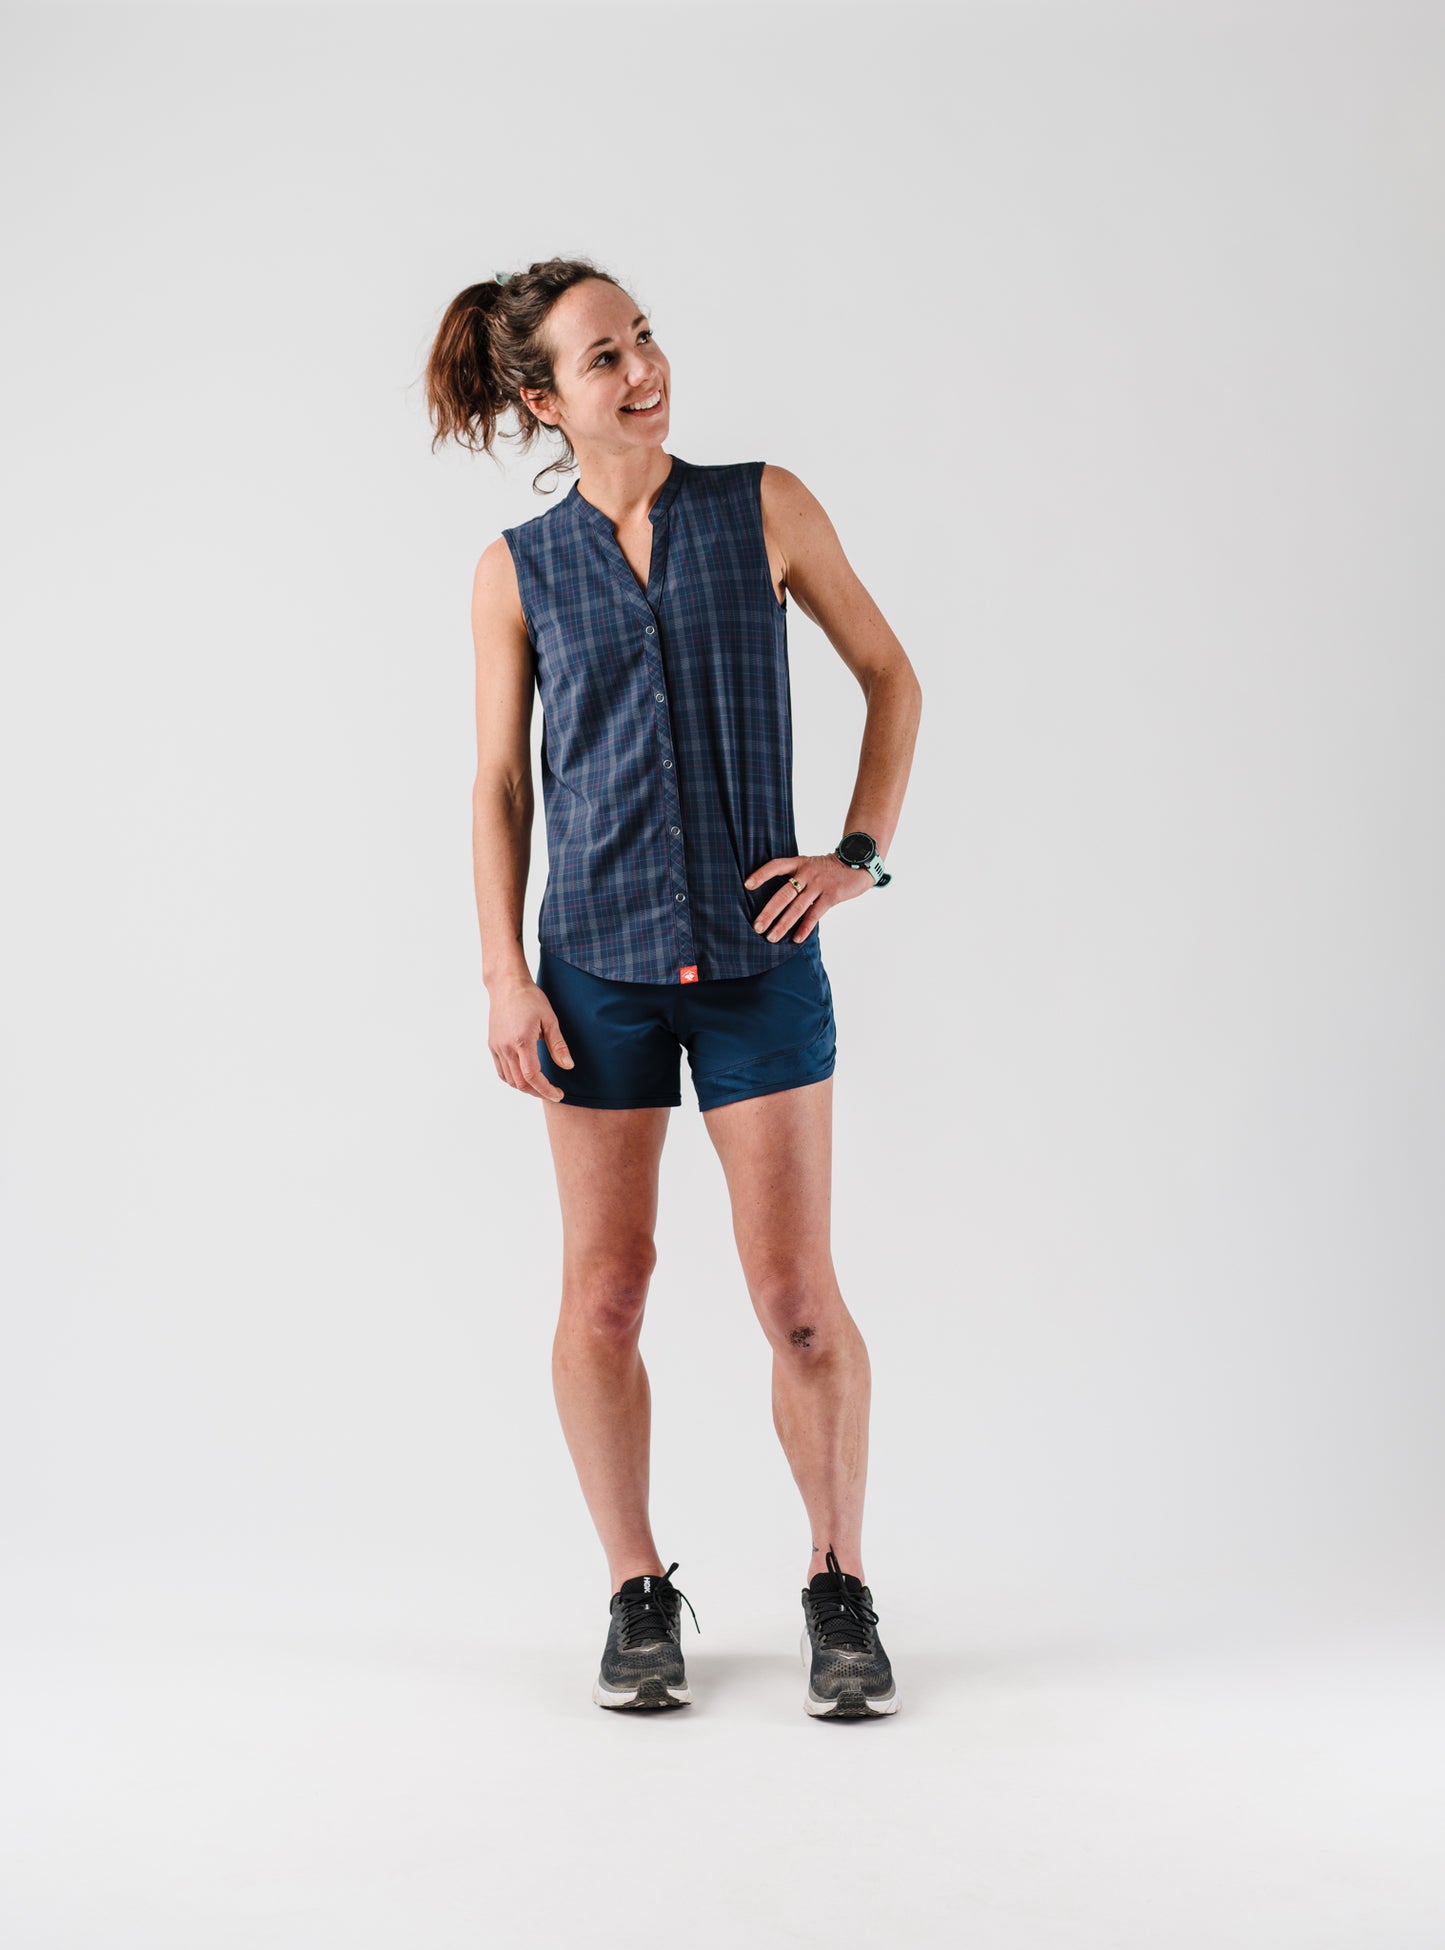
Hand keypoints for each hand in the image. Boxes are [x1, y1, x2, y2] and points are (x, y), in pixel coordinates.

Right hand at [488, 974, 574, 1100]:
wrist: (507, 985)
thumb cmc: (530, 998)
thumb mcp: (550, 1020)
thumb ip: (558, 1045)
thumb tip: (568, 1066)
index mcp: (521, 1041)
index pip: (532, 1076)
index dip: (546, 1089)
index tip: (558, 1094)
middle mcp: (506, 1047)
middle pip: (520, 1083)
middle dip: (538, 1092)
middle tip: (553, 1092)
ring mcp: (497, 1047)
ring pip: (509, 1080)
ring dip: (526, 1088)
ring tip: (541, 1086)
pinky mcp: (493, 1045)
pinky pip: (501, 1071)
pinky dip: (513, 1079)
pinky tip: (525, 1077)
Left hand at [743, 851, 870, 943]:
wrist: (857, 864)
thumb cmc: (828, 869)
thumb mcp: (809, 865)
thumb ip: (794, 876)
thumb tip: (774, 898)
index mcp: (799, 863)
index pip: (776, 866)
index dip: (761, 874)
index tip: (747, 885)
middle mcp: (807, 873)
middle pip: (783, 894)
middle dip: (769, 912)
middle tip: (757, 927)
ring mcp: (819, 884)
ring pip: (797, 907)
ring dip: (783, 924)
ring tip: (771, 938)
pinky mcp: (832, 895)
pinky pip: (815, 914)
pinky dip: (805, 928)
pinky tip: (796, 939)